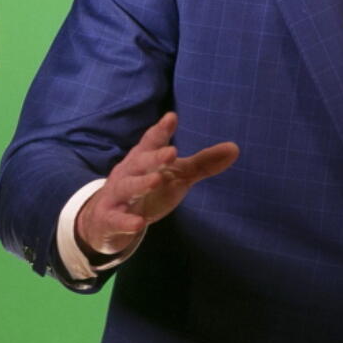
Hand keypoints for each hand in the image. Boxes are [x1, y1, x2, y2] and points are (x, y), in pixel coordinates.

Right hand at [76, 111, 238, 257]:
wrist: (106, 218)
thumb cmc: (148, 187)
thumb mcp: (176, 174)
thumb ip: (203, 163)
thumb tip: (235, 148)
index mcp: (144, 157)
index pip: (152, 140)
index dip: (161, 130)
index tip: (172, 117)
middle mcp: (129, 171)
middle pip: (141, 161)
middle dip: (155, 156)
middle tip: (172, 152)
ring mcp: (117, 194)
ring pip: (128, 186)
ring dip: (141, 183)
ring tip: (157, 179)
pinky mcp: (110, 217)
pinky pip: (116, 218)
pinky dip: (126, 221)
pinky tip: (138, 225)